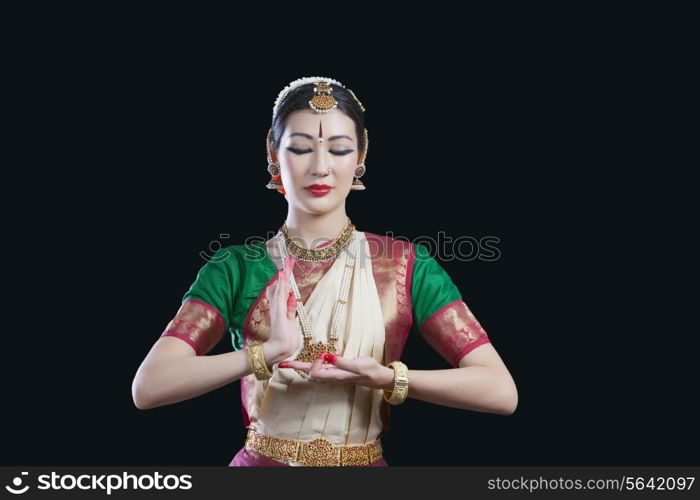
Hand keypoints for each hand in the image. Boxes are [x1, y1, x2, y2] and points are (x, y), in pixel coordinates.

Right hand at [263, 255, 300, 364]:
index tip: (287, 268)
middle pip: (281, 285)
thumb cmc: (286, 337)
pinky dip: (281, 284)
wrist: (280, 348)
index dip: (284, 278)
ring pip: (281, 287)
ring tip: (287, 262)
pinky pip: (281, 293)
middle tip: (288, 259)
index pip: (282, 289)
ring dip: (284, 275)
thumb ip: (291, 309)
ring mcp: (277, 307)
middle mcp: (277, 305)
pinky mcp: (279, 310)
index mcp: (280, 307)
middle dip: (285, 272)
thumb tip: (292, 297)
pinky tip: (283, 275)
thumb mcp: (290, 321)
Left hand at [278, 353, 395, 389]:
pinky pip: (318, 368)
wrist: (376, 377)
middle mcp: (330, 376)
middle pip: (308, 372)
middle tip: (284, 363)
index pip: (314, 372)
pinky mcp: (333, 370)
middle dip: (295, 367)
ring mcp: (331, 374)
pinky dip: (308, 364)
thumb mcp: (358, 365)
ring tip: (284, 364)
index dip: (314, 364)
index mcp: (334, 376)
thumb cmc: (368, 370)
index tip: (323, 355)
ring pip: (311, 370)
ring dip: (299, 366)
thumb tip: (326, 356)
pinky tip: (303, 362)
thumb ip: (342, 362)